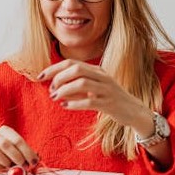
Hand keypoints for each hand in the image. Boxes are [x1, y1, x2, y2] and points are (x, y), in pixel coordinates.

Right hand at [0, 125, 36, 171]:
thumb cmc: (9, 156)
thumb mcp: (20, 153)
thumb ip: (28, 155)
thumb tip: (38, 157)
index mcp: (5, 131)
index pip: (17, 140)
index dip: (27, 151)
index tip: (33, 162)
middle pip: (5, 144)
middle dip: (17, 157)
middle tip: (23, 166)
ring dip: (5, 161)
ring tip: (10, 166)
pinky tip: (1, 168)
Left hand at [38, 60, 153, 134]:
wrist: (133, 111)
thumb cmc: (110, 100)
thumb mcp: (94, 88)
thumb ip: (77, 86)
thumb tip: (55, 87)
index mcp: (97, 70)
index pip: (71, 63)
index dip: (53, 69)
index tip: (40, 77)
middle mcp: (102, 77)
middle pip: (76, 69)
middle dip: (58, 78)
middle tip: (51, 90)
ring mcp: (107, 90)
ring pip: (81, 83)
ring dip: (64, 90)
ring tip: (56, 97)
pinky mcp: (109, 103)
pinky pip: (89, 101)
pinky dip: (74, 103)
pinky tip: (66, 106)